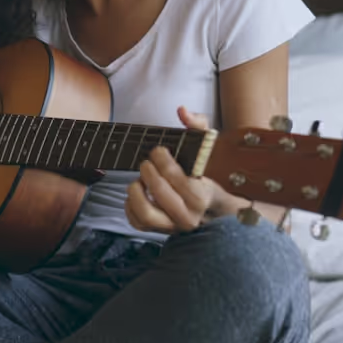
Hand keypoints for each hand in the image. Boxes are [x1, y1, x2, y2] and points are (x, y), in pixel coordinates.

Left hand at [125, 106, 229, 233]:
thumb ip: (198, 125)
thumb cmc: (205, 174)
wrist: (212, 208)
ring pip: (145, 214)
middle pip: (160, 192)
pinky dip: (130, 206)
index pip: (177, 178)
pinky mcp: (159, 232)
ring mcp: (172, 227)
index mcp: (201, 196)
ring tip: (138, 180)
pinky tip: (137, 191)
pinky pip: (137, 223)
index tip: (158, 151)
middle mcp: (188, 216)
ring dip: (136, 192)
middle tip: (146, 162)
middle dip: (149, 172)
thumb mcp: (207, 149)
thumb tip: (182, 111)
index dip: (162, 160)